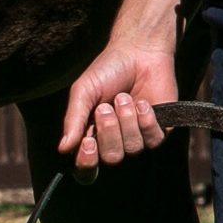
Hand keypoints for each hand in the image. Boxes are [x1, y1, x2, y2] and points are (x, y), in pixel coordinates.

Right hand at [58, 39, 178, 180]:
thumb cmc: (107, 71)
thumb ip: (73, 120)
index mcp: (90, 138)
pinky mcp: (159, 130)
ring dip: (127, 120)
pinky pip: (153, 140)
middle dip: (109, 131)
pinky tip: (143, 103)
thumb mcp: (82, 93)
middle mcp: (113, 143)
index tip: (88, 141)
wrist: (140, 52)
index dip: (87, 162)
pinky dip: (146, 120)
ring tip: (125, 97)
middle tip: (106, 107)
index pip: (86, 169)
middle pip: (111, 158)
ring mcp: (137, 138)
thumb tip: (63, 149)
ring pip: (133, 149)